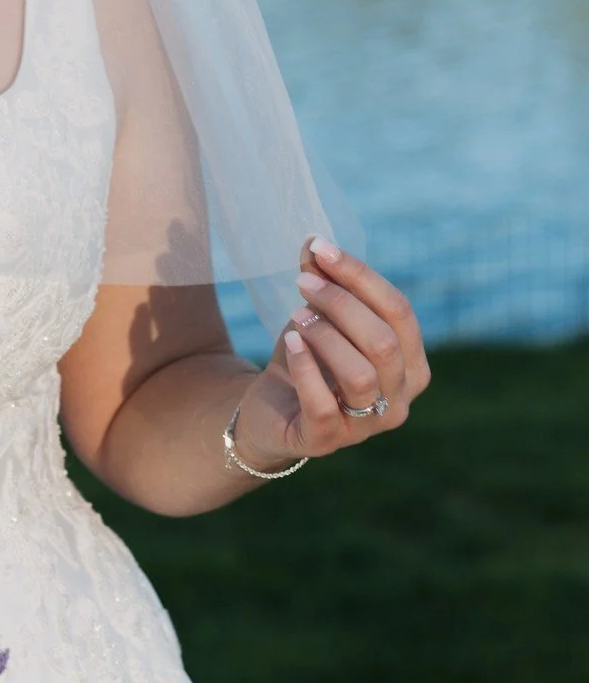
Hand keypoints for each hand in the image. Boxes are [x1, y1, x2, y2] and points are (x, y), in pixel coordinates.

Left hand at [233, 236, 431, 469]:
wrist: (270, 409)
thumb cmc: (308, 358)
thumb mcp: (317, 315)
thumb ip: (321, 281)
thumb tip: (315, 241)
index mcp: (412, 364)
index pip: (399, 312)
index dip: (361, 275)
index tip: (320, 247)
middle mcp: (400, 398)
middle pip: (384, 341)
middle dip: (342, 303)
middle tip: (303, 282)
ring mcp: (367, 426)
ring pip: (361, 374)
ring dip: (326, 334)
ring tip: (296, 313)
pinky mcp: (327, 440)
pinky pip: (324, 405)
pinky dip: (306, 368)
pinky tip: (291, 342)